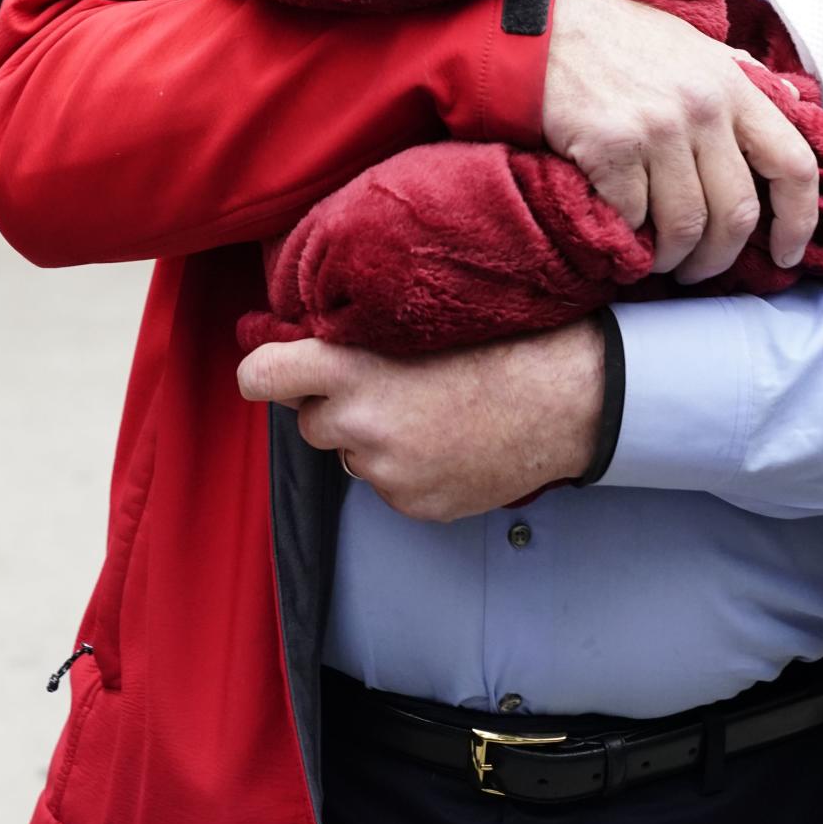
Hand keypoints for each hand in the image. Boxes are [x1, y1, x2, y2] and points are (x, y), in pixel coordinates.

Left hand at [237, 322, 603, 520]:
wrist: (561, 397)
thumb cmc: (495, 342)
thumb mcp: (415, 319)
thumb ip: (355, 336)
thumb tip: (306, 338)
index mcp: (351, 367)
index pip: (261, 377)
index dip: (264, 373)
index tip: (270, 372)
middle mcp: (358, 424)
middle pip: (309, 421)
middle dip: (335, 407)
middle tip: (385, 386)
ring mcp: (385, 472)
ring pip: (352, 455)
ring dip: (374, 440)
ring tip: (430, 413)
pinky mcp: (413, 504)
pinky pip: (390, 485)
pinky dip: (409, 469)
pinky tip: (448, 443)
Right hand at [541, 0, 818, 282]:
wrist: (543, 26)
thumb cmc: (616, 37)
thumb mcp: (692, 45)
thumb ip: (743, 75)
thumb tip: (793, 101)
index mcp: (732, 86)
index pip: (794, 164)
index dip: (798, 222)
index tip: (786, 253)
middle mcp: (702, 109)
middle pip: (737, 212)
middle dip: (720, 257)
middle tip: (700, 269)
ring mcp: (657, 129)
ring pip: (685, 226)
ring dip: (673, 257)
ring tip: (658, 257)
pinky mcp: (610, 146)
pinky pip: (633, 217)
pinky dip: (629, 235)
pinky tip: (621, 229)